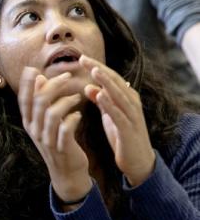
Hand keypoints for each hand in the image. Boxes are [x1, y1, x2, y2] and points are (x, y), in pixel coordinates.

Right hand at [18, 67, 90, 201]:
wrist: (66, 172)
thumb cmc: (57, 141)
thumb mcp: (45, 121)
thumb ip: (41, 101)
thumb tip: (38, 77)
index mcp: (29, 122)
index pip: (23, 99)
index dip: (26, 83)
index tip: (33, 68)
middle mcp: (35, 130)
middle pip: (40, 102)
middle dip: (53, 86)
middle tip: (67, 76)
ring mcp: (46, 139)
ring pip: (52, 114)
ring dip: (66, 101)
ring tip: (78, 96)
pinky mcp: (61, 147)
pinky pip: (66, 129)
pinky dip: (73, 119)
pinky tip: (79, 115)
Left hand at [80, 55, 155, 186]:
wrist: (138, 161)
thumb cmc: (122, 136)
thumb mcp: (109, 116)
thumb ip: (101, 102)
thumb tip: (88, 87)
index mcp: (126, 98)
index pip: (111, 78)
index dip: (97, 67)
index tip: (81, 58)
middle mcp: (131, 103)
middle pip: (115, 81)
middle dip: (99, 69)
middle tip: (83, 58)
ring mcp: (132, 115)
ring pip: (119, 94)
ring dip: (106, 81)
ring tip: (93, 70)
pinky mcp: (129, 129)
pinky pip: (119, 113)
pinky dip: (109, 103)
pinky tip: (99, 95)